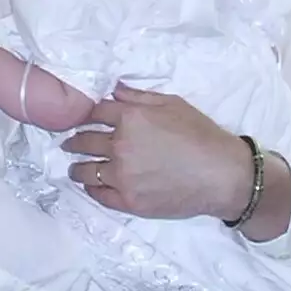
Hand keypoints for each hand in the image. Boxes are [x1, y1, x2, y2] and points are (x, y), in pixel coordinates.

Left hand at [62, 83, 251, 219]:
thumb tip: (115, 90)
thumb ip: (139, 96)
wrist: (222, 175)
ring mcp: (122, 176)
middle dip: (74, 140)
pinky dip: (91, 188)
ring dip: (76, 166)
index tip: (82, 120)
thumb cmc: (202, 135)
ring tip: (73, 167)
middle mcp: (120, 146)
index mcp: (130, 118)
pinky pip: (99, 194)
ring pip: (85, 170)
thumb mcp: (173, 104)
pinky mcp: (129, 200)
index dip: (87, 115)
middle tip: (68, 143)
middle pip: (84, 141)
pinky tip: (90, 185)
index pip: (95, 113)